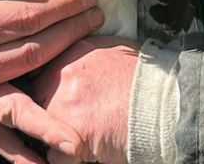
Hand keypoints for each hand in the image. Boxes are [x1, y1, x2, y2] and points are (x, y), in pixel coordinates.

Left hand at [31, 37, 140, 163]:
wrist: (167, 103)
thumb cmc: (148, 80)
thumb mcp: (117, 50)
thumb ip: (89, 52)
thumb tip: (80, 56)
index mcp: (73, 52)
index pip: (40, 68)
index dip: (47, 85)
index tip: (56, 94)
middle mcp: (61, 75)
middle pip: (36, 98)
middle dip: (50, 111)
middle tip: (76, 117)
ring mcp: (62, 106)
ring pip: (42, 128)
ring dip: (58, 135)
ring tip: (85, 134)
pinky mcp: (71, 136)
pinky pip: (56, 155)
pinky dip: (69, 159)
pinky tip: (90, 150)